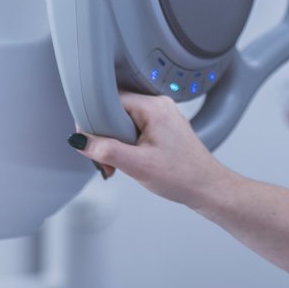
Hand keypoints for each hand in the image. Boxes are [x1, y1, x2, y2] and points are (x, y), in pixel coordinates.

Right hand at [68, 91, 230, 209]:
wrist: (207, 187)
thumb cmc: (182, 176)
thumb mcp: (137, 165)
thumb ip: (106, 151)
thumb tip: (81, 141)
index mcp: (154, 107)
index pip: (110, 100)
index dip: (95, 121)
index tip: (89, 142)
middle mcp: (159, 106)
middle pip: (116, 110)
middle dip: (105, 137)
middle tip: (106, 161)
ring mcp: (163, 116)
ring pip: (125, 121)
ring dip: (116, 143)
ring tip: (118, 165)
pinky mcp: (164, 127)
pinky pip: (136, 128)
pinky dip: (128, 145)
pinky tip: (129, 162)